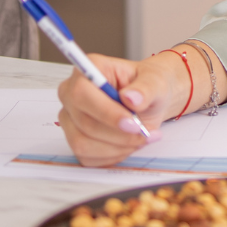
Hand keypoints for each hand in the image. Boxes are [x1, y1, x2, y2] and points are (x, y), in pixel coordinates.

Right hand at [57, 53, 189, 166]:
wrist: (150, 101)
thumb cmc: (149, 86)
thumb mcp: (156, 82)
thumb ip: (146, 88)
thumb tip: (131, 98)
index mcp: (89, 69)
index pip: (83, 94)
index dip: (107, 112)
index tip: (133, 123)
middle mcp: (71, 93)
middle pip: (84, 123)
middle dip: (119, 134)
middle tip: (145, 134)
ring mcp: (70, 118)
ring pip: (83, 144)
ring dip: (118, 147)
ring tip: (142, 138)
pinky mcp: (74, 138)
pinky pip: (87, 157)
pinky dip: (113, 155)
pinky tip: (129, 144)